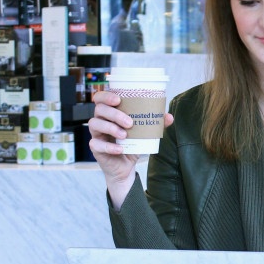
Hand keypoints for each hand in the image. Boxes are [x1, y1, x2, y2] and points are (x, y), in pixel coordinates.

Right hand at [88, 90, 173, 206]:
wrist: (126, 167)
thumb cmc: (132, 145)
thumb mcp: (144, 134)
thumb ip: (155, 125)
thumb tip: (169, 117)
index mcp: (110, 113)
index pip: (100, 98)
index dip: (106, 96)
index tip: (118, 99)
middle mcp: (100, 120)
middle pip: (99, 110)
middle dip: (114, 114)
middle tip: (130, 122)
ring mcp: (96, 134)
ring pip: (94, 124)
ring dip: (110, 127)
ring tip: (125, 135)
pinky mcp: (95, 148)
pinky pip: (96, 144)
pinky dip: (109, 147)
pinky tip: (120, 149)